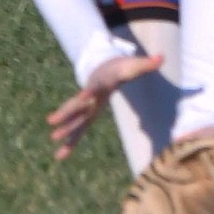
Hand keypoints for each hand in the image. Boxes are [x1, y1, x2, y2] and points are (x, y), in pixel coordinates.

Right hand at [46, 53, 163, 159]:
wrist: (103, 66)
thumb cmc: (120, 67)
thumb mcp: (133, 66)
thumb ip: (147, 64)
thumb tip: (161, 57)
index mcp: (101, 85)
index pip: (94, 89)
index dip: (89, 92)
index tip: (82, 96)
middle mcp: (90, 96)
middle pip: (77, 105)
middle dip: (66, 113)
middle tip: (52, 121)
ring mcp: (86, 106)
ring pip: (73, 119)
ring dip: (64, 128)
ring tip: (53, 138)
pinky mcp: (86, 115)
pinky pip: (77, 130)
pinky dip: (69, 142)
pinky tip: (61, 156)